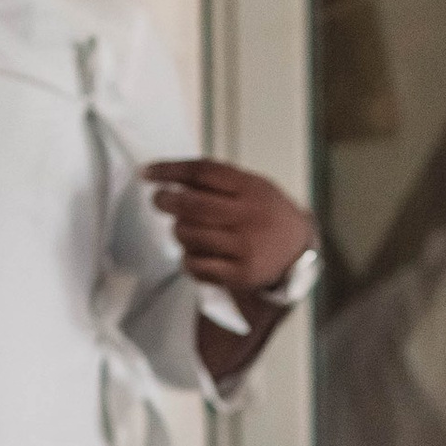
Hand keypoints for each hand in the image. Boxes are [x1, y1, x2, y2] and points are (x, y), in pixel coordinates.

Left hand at [143, 160, 316, 305]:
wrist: (298, 250)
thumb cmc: (265, 214)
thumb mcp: (252, 187)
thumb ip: (218, 182)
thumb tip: (170, 177)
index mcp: (251, 188)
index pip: (202, 172)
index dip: (170, 170)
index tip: (146, 173)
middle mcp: (249, 216)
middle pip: (193, 205)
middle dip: (166, 201)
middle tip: (159, 200)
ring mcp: (245, 247)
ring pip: (190, 235)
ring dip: (178, 231)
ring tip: (183, 229)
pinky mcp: (241, 274)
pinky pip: (197, 266)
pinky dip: (187, 259)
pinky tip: (192, 254)